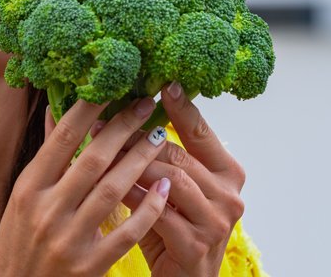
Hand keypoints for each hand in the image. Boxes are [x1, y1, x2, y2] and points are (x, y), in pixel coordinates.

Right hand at [0, 98, 173, 276]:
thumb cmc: (20, 239)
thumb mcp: (23, 195)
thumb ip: (46, 154)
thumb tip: (54, 107)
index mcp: (29, 187)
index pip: (62, 139)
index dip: (89, 110)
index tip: (112, 87)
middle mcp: (46, 210)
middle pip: (93, 160)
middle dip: (123, 129)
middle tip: (146, 106)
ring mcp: (68, 239)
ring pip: (113, 191)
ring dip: (140, 161)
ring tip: (159, 138)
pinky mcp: (88, 266)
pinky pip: (126, 233)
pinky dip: (147, 210)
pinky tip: (163, 189)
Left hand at [121, 83, 246, 276]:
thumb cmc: (171, 230)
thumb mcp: (168, 188)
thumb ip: (156, 155)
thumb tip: (120, 114)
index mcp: (228, 172)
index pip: (201, 132)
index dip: (182, 107)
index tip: (162, 83)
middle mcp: (230, 194)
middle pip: (178, 154)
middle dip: (137, 137)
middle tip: (103, 124)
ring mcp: (217, 222)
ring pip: (170, 179)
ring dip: (132, 165)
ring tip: (101, 153)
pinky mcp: (196, 246)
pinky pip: (160, 213)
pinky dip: (134, 199)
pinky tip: (112, 189)